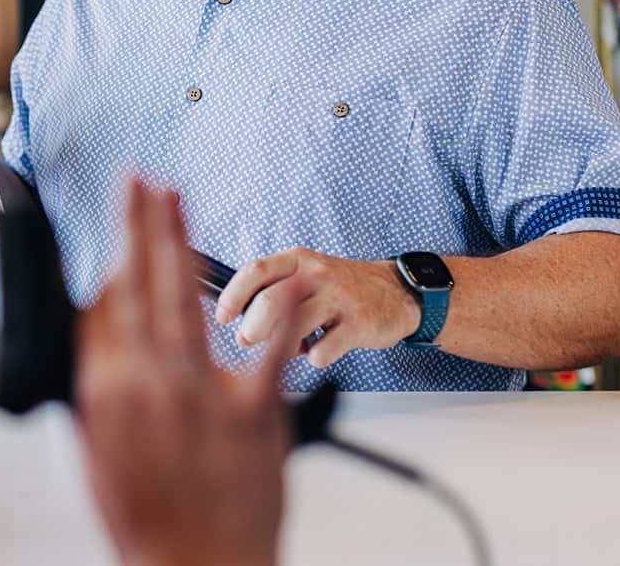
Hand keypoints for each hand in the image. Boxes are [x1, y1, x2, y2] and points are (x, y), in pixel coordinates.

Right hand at [74, 179, 299, 565]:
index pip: (104, 304)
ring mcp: (201, 391)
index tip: (119, 222)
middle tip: (138, 180)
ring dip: (179, 238)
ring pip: (186, 297)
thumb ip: (97, 388)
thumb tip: (95, 341)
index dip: (114, 257)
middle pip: (139, 282)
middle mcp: (149, 382)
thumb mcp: (96, 450)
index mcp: (106, 391)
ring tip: (174, 198)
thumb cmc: (147, 523)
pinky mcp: (253, 409)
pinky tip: (287, 271)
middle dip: (138, 223)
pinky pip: (269, 346)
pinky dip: (282, 307)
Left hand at [215, 248, 423, 367]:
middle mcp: (317, 274)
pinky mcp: (358, 324)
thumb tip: (235, 317)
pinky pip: (321, 352)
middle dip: (251, 328)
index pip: (255, 270)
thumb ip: (273, 289)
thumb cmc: (340, 288)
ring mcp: (339, 298)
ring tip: (292, 346)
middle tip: (247, 340)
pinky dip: (313, 358)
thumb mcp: (306, 275)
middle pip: (269, 302)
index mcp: (298, 260)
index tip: (223, 316)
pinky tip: (321, 349)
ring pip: (293, 328)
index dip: (233, 295)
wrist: (396, 293)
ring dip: (282, 346)